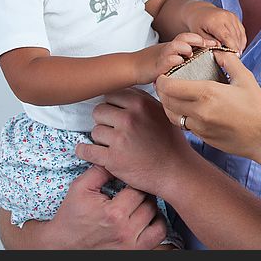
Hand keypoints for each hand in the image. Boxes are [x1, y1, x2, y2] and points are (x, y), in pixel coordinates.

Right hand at [0, 165, 166, 248]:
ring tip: (138, 203)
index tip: (128, 180)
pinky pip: (159, 234)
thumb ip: (101, 170)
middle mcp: (126, 230)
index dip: (133, 180)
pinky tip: (146, 218)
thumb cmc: (72, 215)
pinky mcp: (135, 252)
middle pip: (150, 201)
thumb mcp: (80, 188)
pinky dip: (157, 224)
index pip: (138, 187)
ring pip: (157, 216)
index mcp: (113, 213)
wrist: (63, 245)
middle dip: (142, 193)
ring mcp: (132, 243)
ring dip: (150, 207)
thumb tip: (118, 156)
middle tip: (133, 191)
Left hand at [76, 87, 190, 197]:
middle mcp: (129, 118)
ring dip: (101, 138)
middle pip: (99, 111)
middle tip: (115, 130)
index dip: (113, 105)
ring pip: (95, 131)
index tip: (116, 113)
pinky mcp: (112, 159)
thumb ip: (143, 99)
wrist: (176, 171)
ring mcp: (120, 139)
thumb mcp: (163, 112)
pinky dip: (84, 151)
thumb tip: (124, 90)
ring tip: (115, 144)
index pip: (111, 94)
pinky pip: (86, 151)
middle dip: (105, 120)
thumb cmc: (171, 142)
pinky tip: (87, 151)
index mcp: (141, 103)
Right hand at [133, 32, 212, 83]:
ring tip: (191, 53)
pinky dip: (173, 60)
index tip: (217, 43)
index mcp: (176, 46)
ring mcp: (164, 55)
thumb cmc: (155, 63)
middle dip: (198, 39)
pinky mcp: (157, 65)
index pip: (192, 38)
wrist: (134, 67)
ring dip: (186, 47)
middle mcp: (171, 48)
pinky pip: (166, 60)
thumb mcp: (172, 57)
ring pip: (176, 45)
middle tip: (210, 45)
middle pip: (185, 37)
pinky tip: (179, 62)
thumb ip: (186, 56)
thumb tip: (204, 57)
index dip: (204, 39)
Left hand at [154, 50, 260, 162]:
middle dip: (162, 91)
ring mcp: (200, 127)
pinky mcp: (203, 137)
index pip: (171, 86)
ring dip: (169, 105)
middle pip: (167, 101)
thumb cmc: (257, 107)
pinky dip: (181, 116)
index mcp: (207, 93)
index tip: (163, 75)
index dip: (162, 80)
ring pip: (172, 116)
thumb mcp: (245, 78)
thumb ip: (228, 61)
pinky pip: (185, 125)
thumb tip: (217, 52)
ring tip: (173, 97)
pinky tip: (189, 110)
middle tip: (165, 83)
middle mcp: (199, 111)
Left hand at [184, 1, 246, 52]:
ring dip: (239, 44)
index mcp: (215, 21)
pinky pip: (241, 30)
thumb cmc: (197, 24)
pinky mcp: (235, 17)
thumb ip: (208, 41)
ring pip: (239, 34)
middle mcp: (225, 17)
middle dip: (236, 48)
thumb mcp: (198, 34)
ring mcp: (231, 16)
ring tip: (237, 54)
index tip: (234, 57)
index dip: (232, 48)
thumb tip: (219, 47)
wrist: (199, 11)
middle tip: (235, 58)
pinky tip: (238, 47)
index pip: (227, 37)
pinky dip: (241, 39)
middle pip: (235, 36)